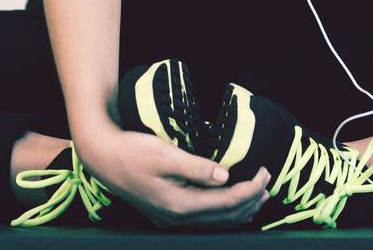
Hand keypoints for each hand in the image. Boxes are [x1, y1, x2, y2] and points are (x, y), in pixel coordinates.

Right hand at [75, 121, 271, 229]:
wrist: (104, 158)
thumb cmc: (132, 151)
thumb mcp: (165, 154)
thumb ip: (196, 167)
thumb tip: (225, 176)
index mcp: (179, 205)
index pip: (227, 203)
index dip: (251, 189)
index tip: (264, 171)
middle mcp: (177, 219)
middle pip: (225, 217)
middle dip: (251, 199)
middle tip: (268, 179)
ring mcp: (172, 219)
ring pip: (217, 221)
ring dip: (241, 208)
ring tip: (259, 192)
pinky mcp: (169, 213)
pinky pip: (206, 218)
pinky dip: (225, 210)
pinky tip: (232, 200)